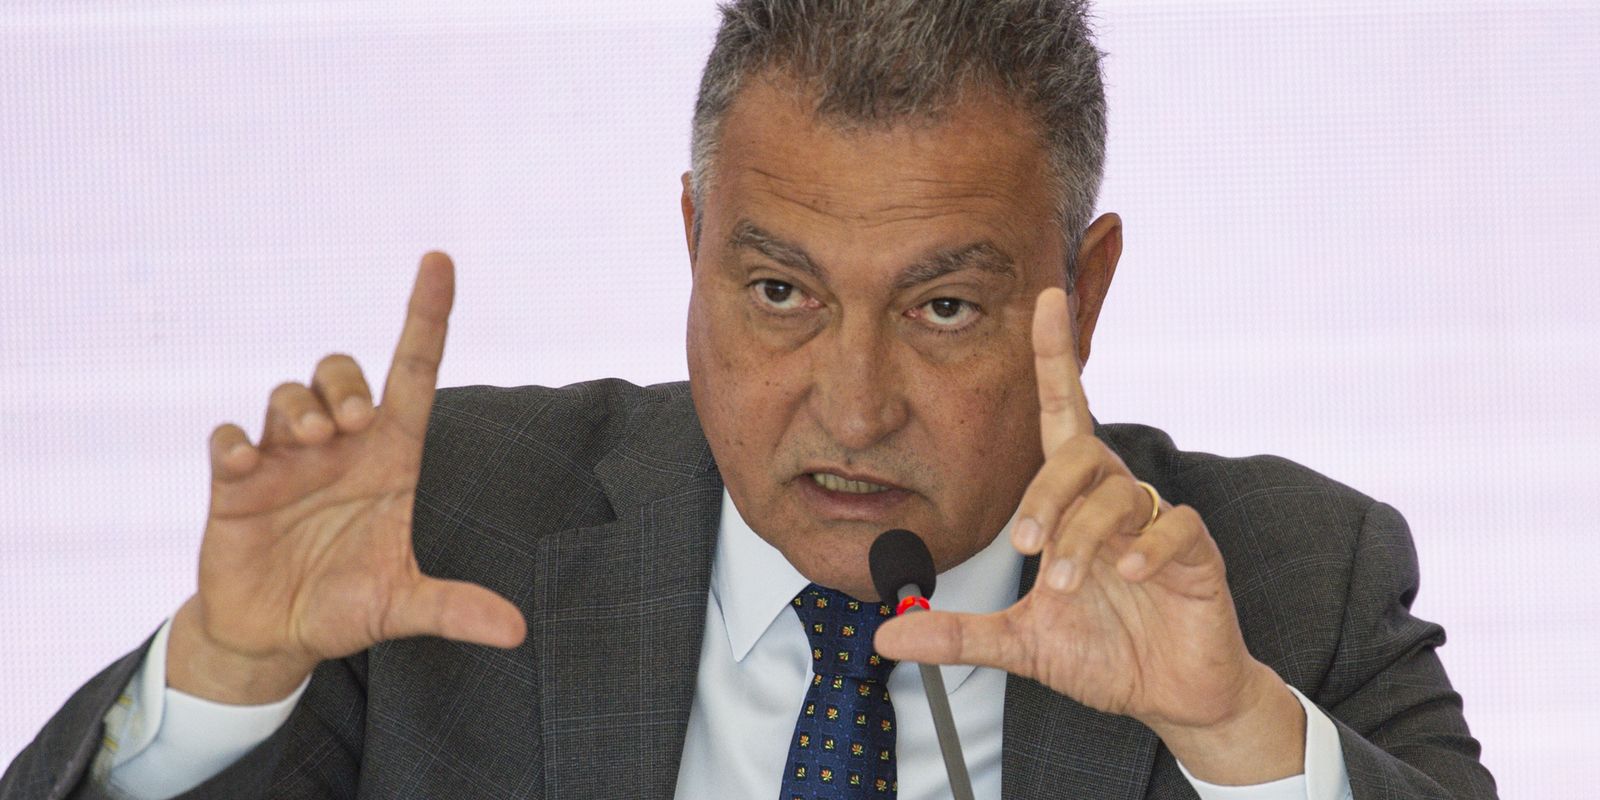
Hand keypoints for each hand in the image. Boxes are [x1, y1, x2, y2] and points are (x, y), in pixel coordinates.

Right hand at [167, 252, 526, 704]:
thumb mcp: (403, 606)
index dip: (426, 315)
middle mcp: (339, 447)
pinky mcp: (235, 484)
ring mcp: (285, 460)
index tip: (439, 260)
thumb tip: (517, 633)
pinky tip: (249, 465)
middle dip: (346, 381)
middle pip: (342, 371)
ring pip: (289, 394)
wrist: (275, 635)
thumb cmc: (346, 604)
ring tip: (314, 441)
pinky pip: (229, 437)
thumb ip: (456, 608)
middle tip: (354, 423)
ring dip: (301, 405)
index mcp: (390, 458)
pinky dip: (236, 440)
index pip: (413, 371)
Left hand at [875, 287, 1303, 782]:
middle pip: (1082, 454)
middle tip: (1025, 546)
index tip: (1044, 297)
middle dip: (1048, 494)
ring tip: (1059, 582)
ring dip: (1084, 534)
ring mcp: (1158, 523)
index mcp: (1075, 502)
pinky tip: (1126, 574)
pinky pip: (1177, 527)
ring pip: (1121, 492)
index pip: (1063, 414)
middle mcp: (1115, 499)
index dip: (1054, 356)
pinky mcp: (1199, 554)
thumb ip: (956, 633)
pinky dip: (1148, 547)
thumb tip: (885, 634)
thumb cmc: (1101, 651)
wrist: (1170, 695)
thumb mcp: (1019, 643)